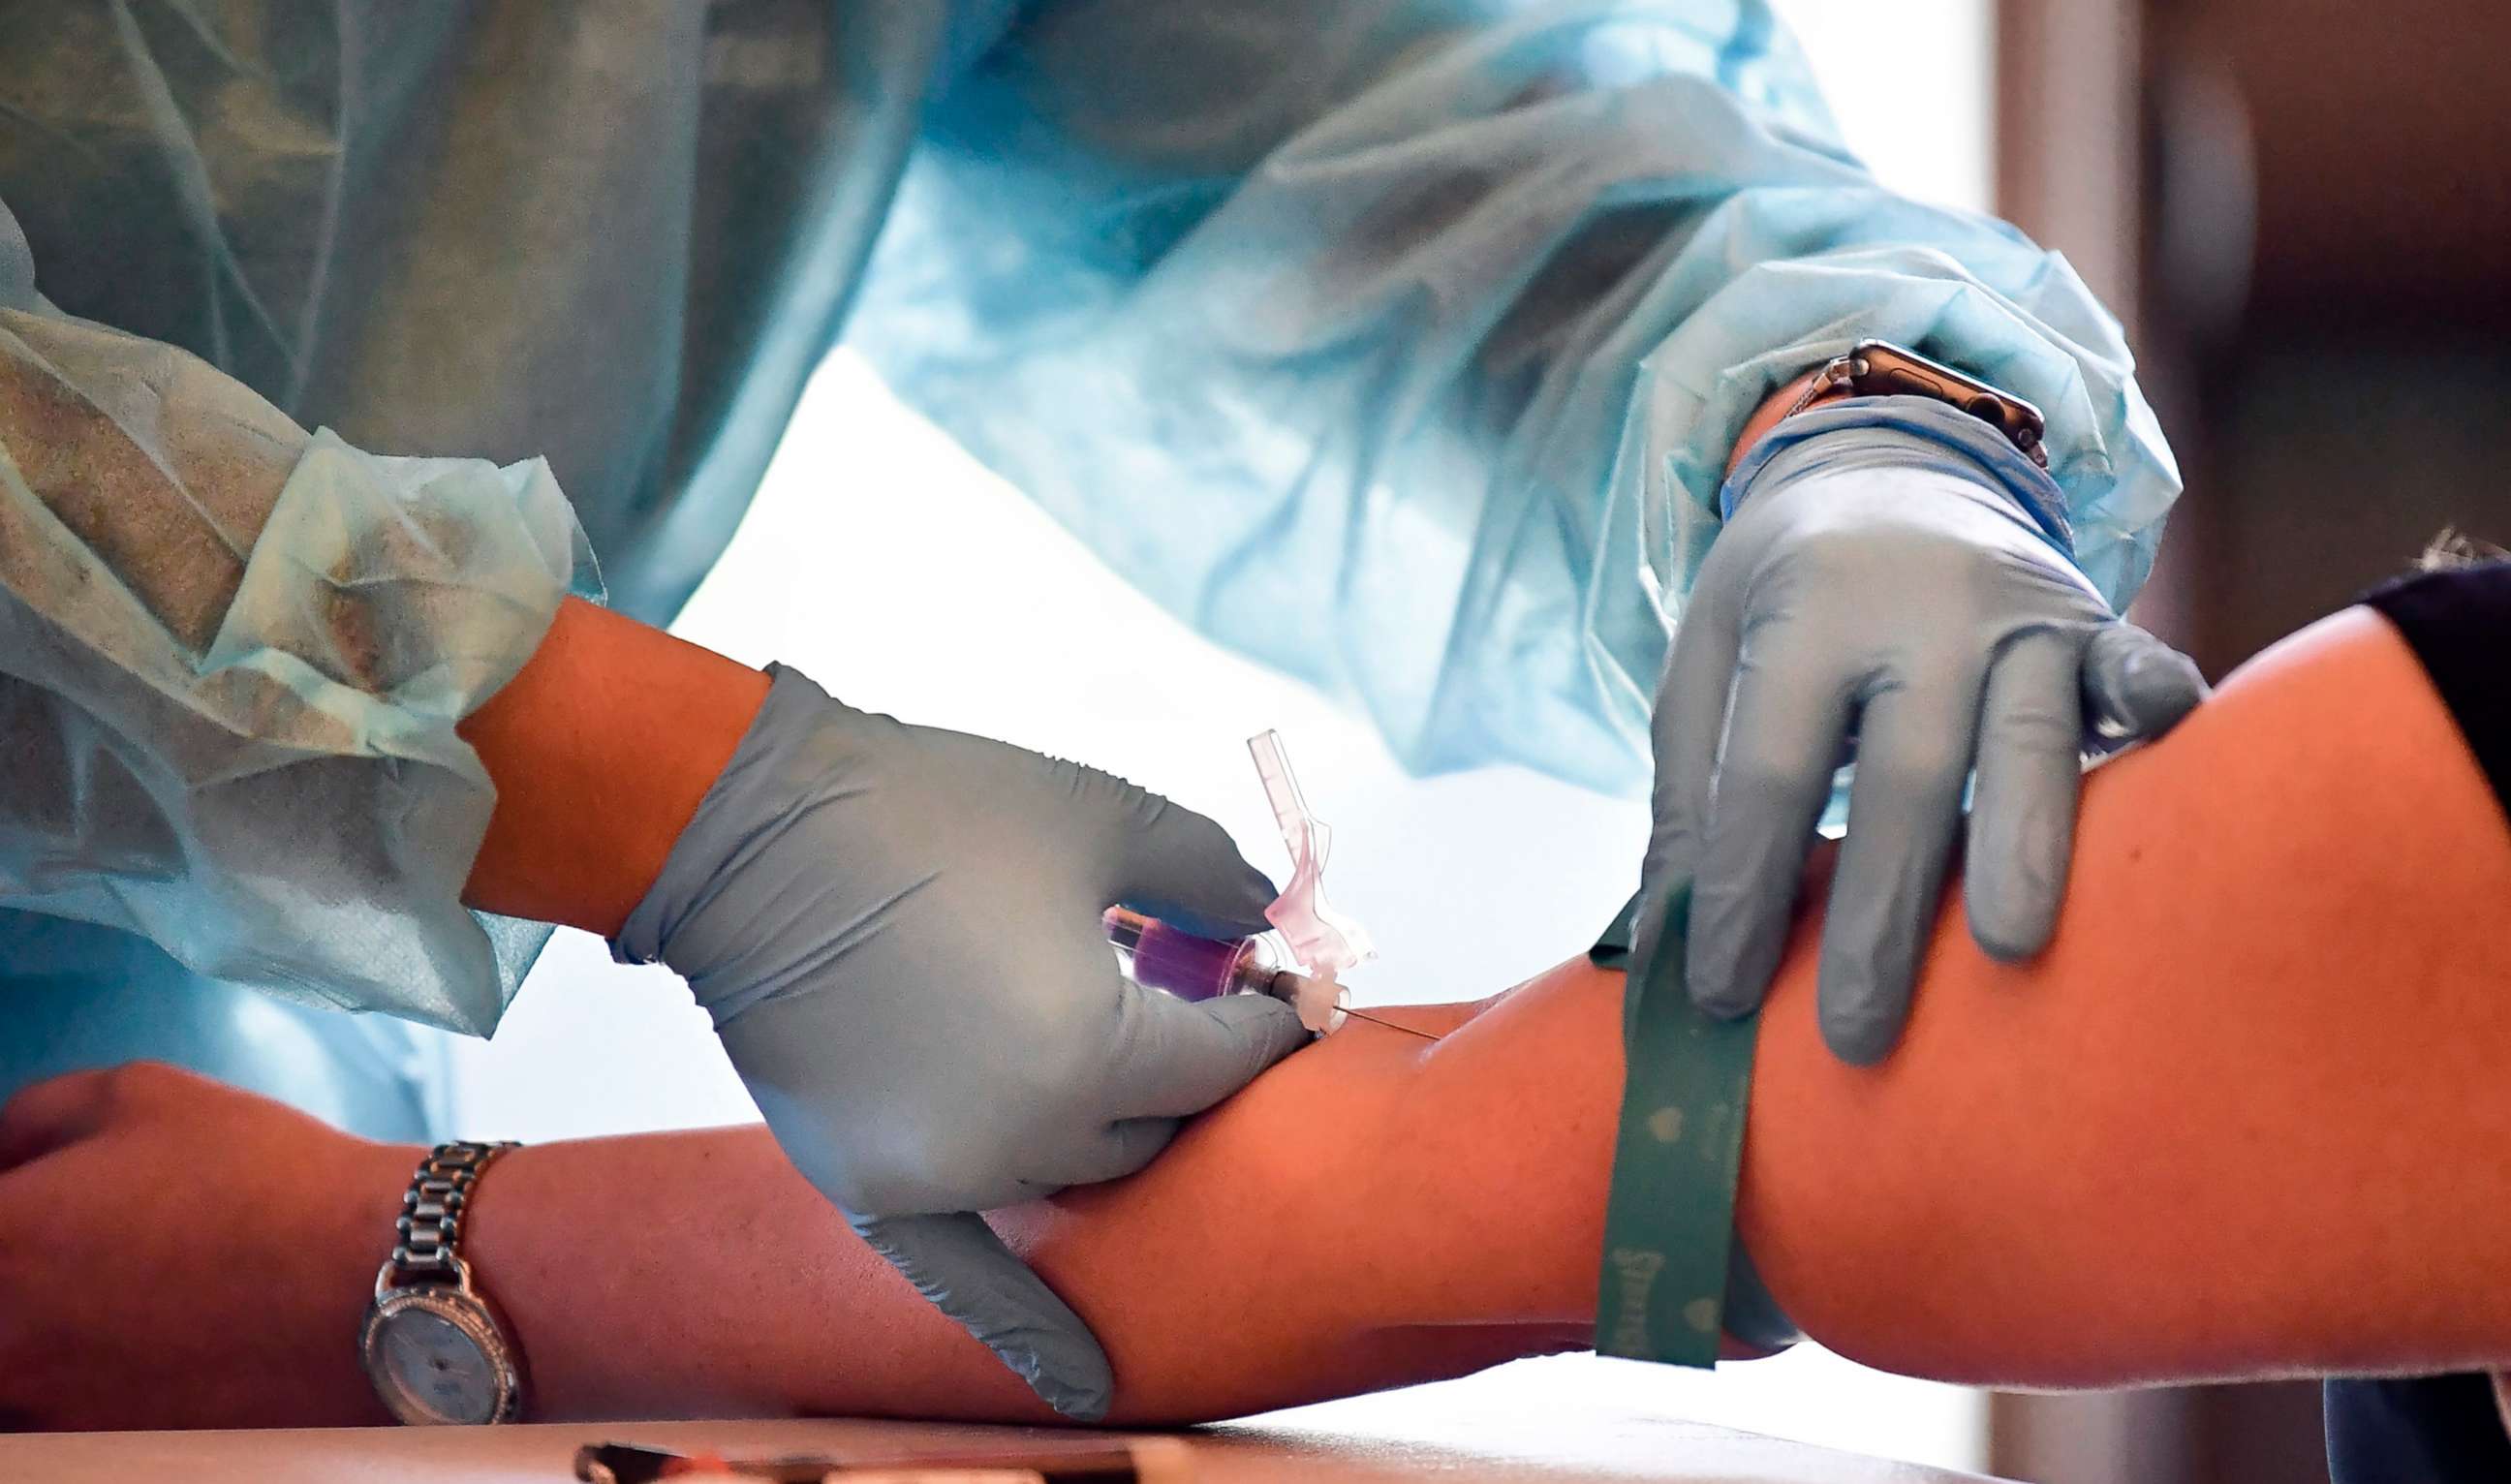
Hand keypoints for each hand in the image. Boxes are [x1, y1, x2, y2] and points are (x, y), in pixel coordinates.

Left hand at [0, 1063, 413, 1429]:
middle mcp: (1, 1341)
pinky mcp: (108, 1453)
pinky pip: (61, 1419)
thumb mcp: (143, 1094)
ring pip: (13, 1376)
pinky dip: (89, 1385)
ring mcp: (48, 1410)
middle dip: (25, 1273)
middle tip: (89, 1248)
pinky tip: (156, 1345)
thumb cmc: (266, 1180)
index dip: (8, 1201)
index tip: (31, 1193)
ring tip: (124, 1302)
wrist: (378, 1280)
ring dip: (44, 1337)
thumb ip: (32, 1119)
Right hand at [613, 666, 1309, 1419]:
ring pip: (1075, 1173)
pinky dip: (1030, 1331)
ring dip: (1094, 1119)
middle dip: (1172, 1057)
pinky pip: (968, 1282)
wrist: (752, 837)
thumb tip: (1267, 919)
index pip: (1226, 1058)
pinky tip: (1093, 1390)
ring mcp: (947, 1176)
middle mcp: (1028, 1135)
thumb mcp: (1102, 814)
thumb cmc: (933, 810)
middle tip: (1164, 986)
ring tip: (1079, 1037)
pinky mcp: (875, 1188)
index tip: (1270, 977)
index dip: (1259, 1010)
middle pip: (1155, 1124)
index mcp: (1095, 1048)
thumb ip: (1211, 874)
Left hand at [1638, 399, 2205, 1062]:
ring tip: (2007, 953)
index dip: (1745, 890)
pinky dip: (2152, 716)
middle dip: (1882, 914)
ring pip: (2029, 740)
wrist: (1887, 455)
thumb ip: (1692, 795)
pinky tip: (2164, 771)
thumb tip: (1670, 945)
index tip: (1723, 997)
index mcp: (1805, 614)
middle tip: (1856, 1034)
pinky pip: (2135, 666)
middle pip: (1906, 776)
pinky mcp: (2094, 615)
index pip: (1771, 773)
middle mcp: (1919, 608)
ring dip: (2021, 849)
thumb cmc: (1781, 594)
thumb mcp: (1704, 661)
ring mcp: (2019, 610)